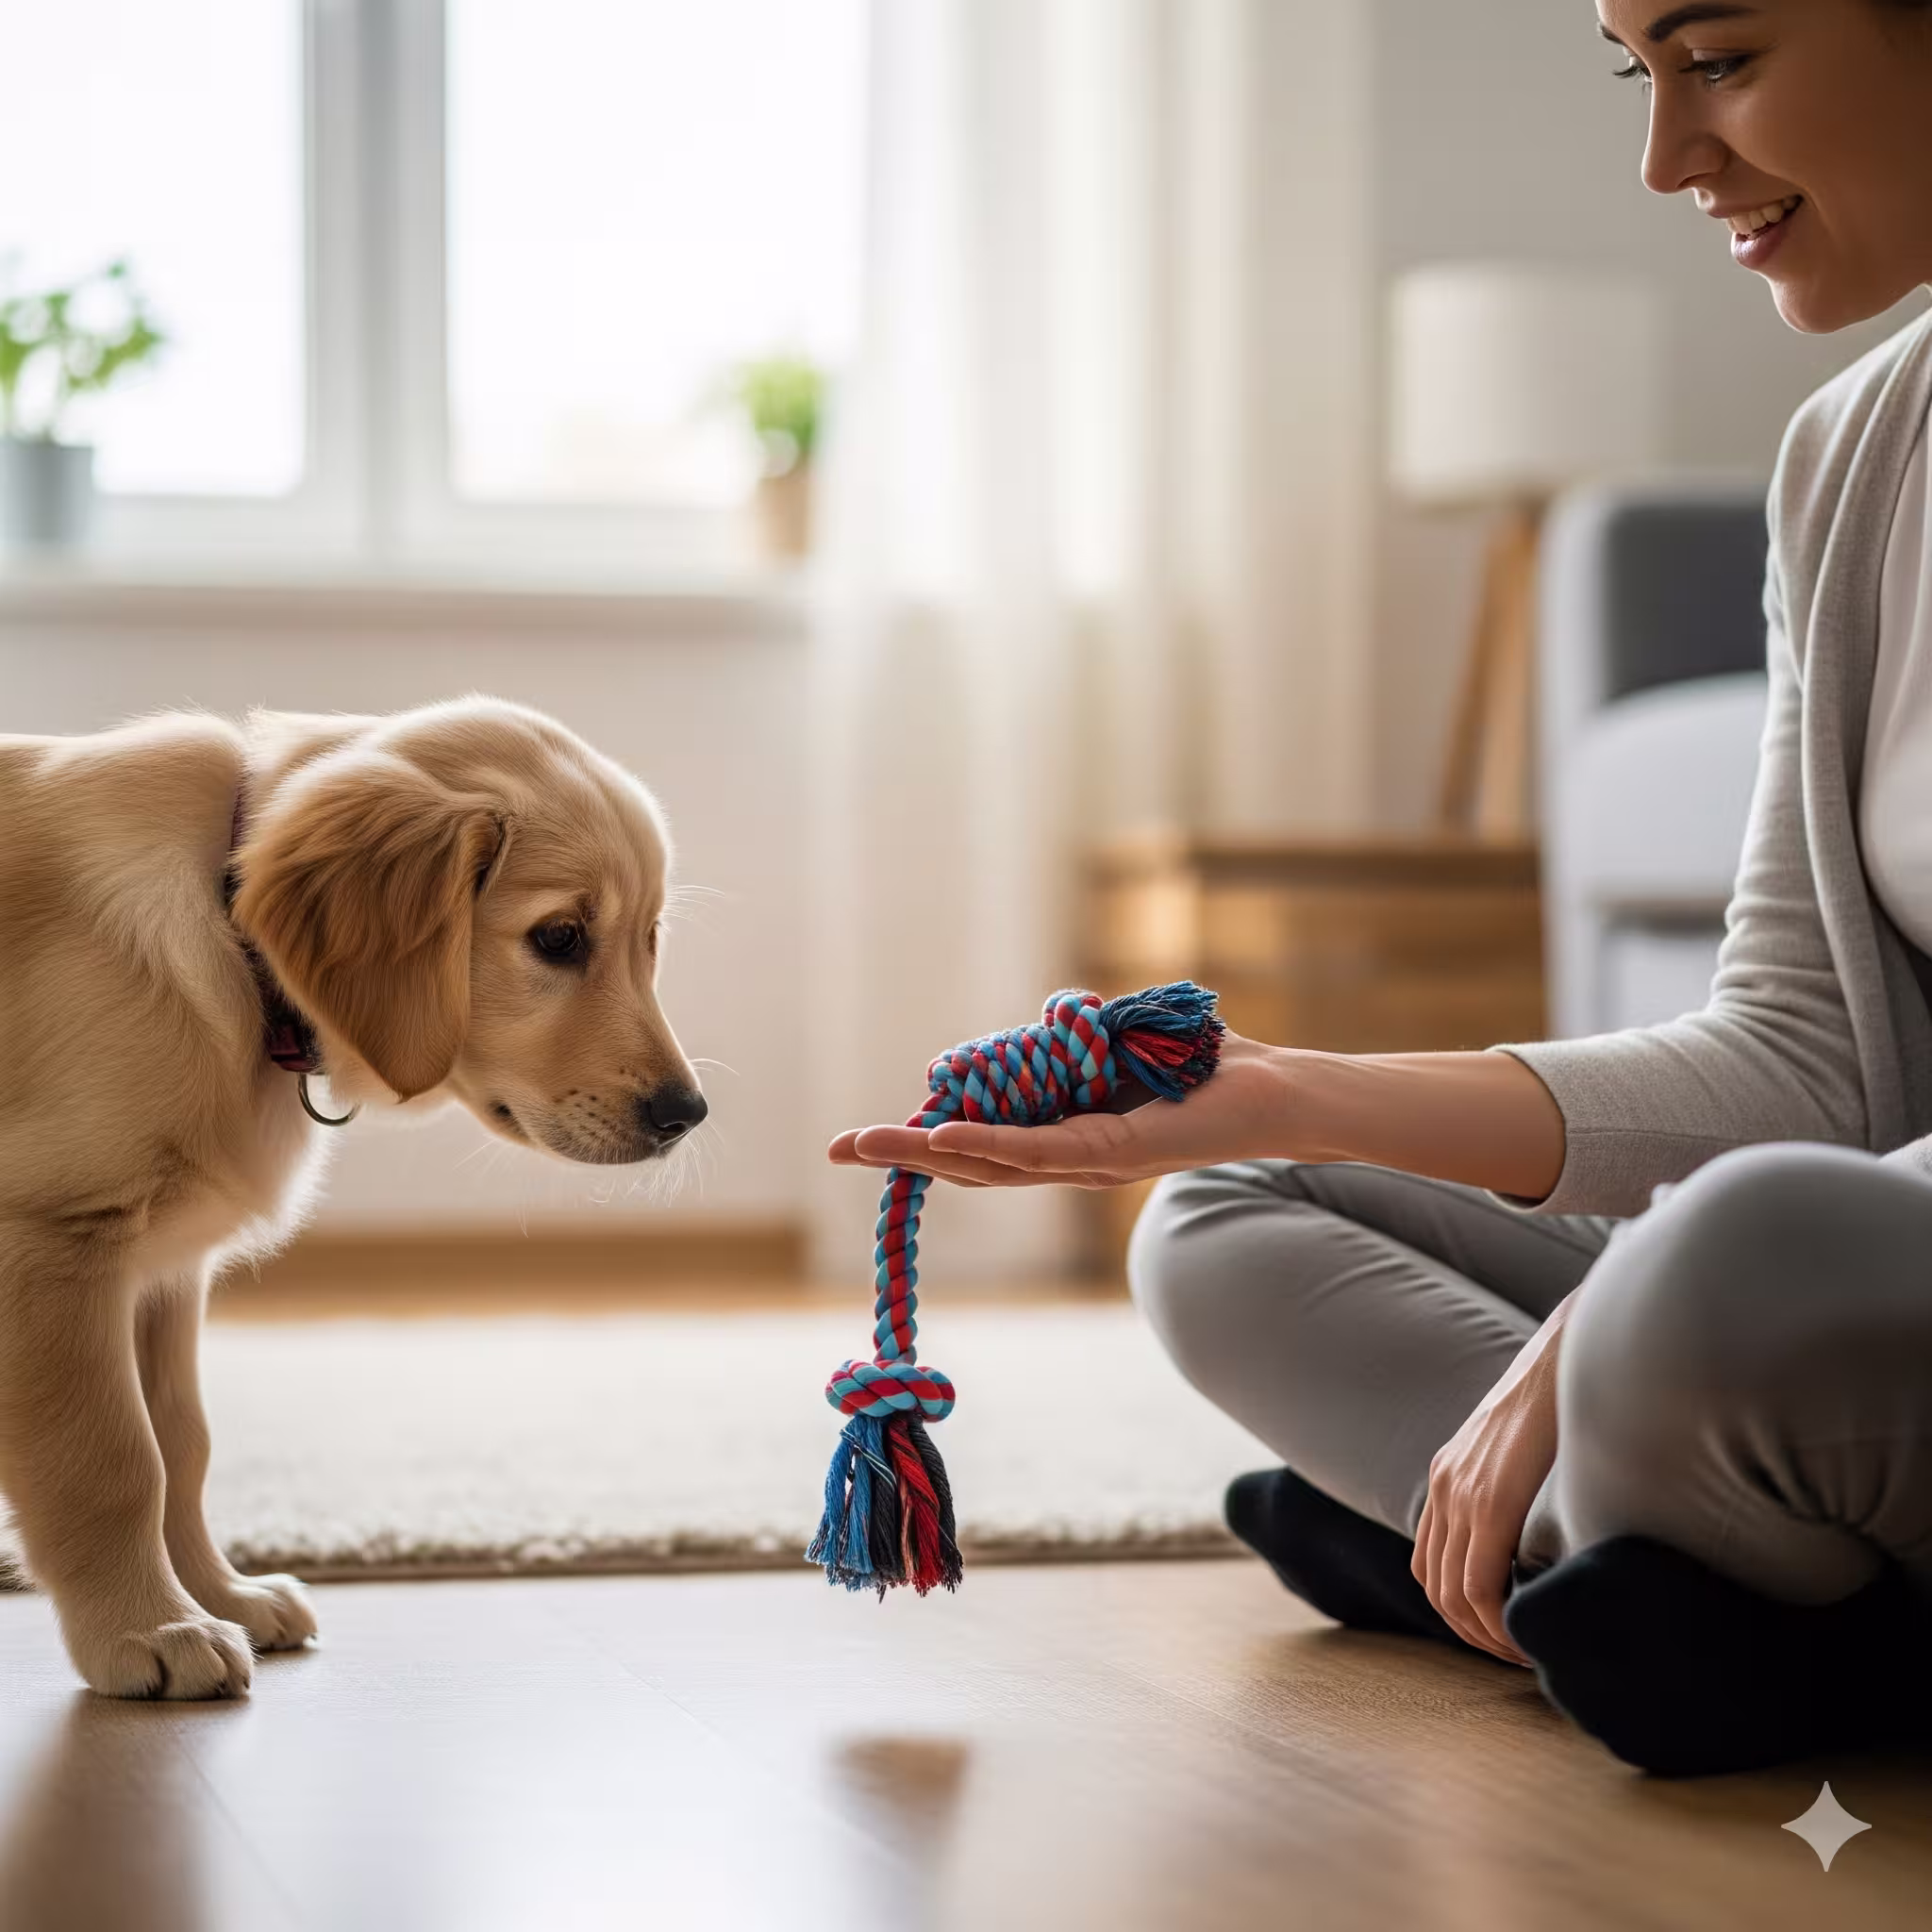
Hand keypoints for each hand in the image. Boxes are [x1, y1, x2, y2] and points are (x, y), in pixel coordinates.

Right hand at [826, 1032, 1293, 1188]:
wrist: (1274, 1089)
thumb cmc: (1206, 1065)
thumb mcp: (1119, 1040)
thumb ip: (1077, 1034)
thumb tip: (1047, 1014)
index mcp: (1064, 1137)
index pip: (981, 1143)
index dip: (925, 1137)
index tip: (869, 1135)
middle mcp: (1067, 1161)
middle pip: (969, 1164)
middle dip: (902, 1158)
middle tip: (839, 1149)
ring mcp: (1085, 1165)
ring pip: (988, 1163)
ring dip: (923, 1154)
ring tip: (865, 1148)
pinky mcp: (1110, 1159)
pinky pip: (1034, 1151)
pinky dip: (984, 1144)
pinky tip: (940, 1139)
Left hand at [1411, 1339, 1561, 1665]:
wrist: (1573, 1350)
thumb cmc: (1563, 1396)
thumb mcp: (1520, 1443)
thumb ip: (1511, 1480)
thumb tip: (1530, 1527)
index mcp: (1448, 1474)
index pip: (1432, 1566)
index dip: (1460, 1613)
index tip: (1502, 1634)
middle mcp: (1445, 1485)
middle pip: (1436, 1588)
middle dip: (1472, 1633)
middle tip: (1515, 1655)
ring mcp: (1462, 1491)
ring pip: (1453, 1594)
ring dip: (1485, 1635)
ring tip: (1523, 1652)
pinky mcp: (1491, 1498)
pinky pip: (1478, 1580)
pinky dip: (1495, 1619)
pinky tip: (1525, 1631)